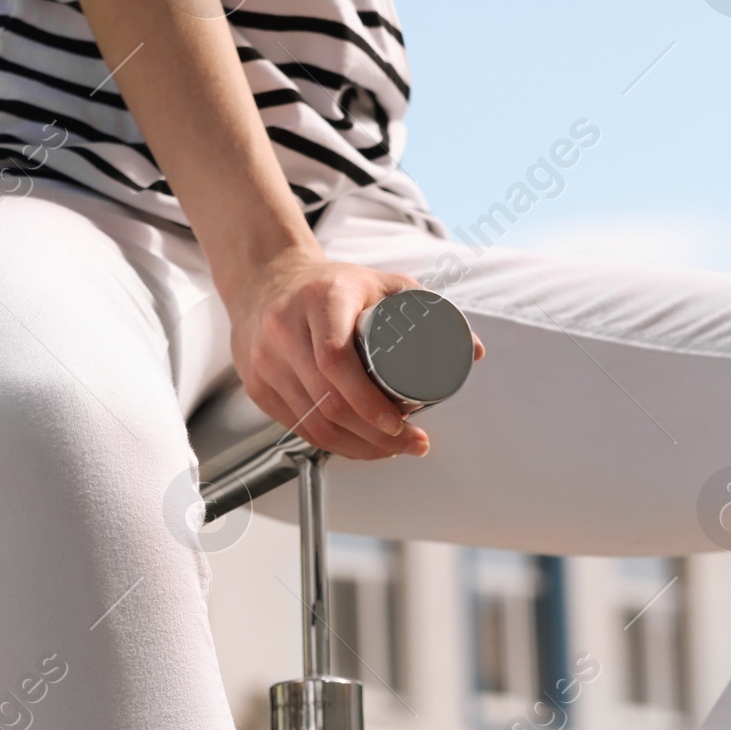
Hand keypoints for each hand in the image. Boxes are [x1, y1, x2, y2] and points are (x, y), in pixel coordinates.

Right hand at [227, 247, 434, 460]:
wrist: (266, 280)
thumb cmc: (329, 286)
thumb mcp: (379, 283)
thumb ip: (428, 310)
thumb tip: (473, 351)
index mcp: (321, 299)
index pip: (336, 360)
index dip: (369, 402)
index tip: (399, 422)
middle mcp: (285, 328)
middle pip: (328, 401)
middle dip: (375, 435)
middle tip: (409, 442)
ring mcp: (265, 359)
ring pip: (313, 422)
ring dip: (357, 447)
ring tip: (391, 448)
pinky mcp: (257, 384)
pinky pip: (297, 426)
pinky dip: (332, 444)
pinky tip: (357, 446)